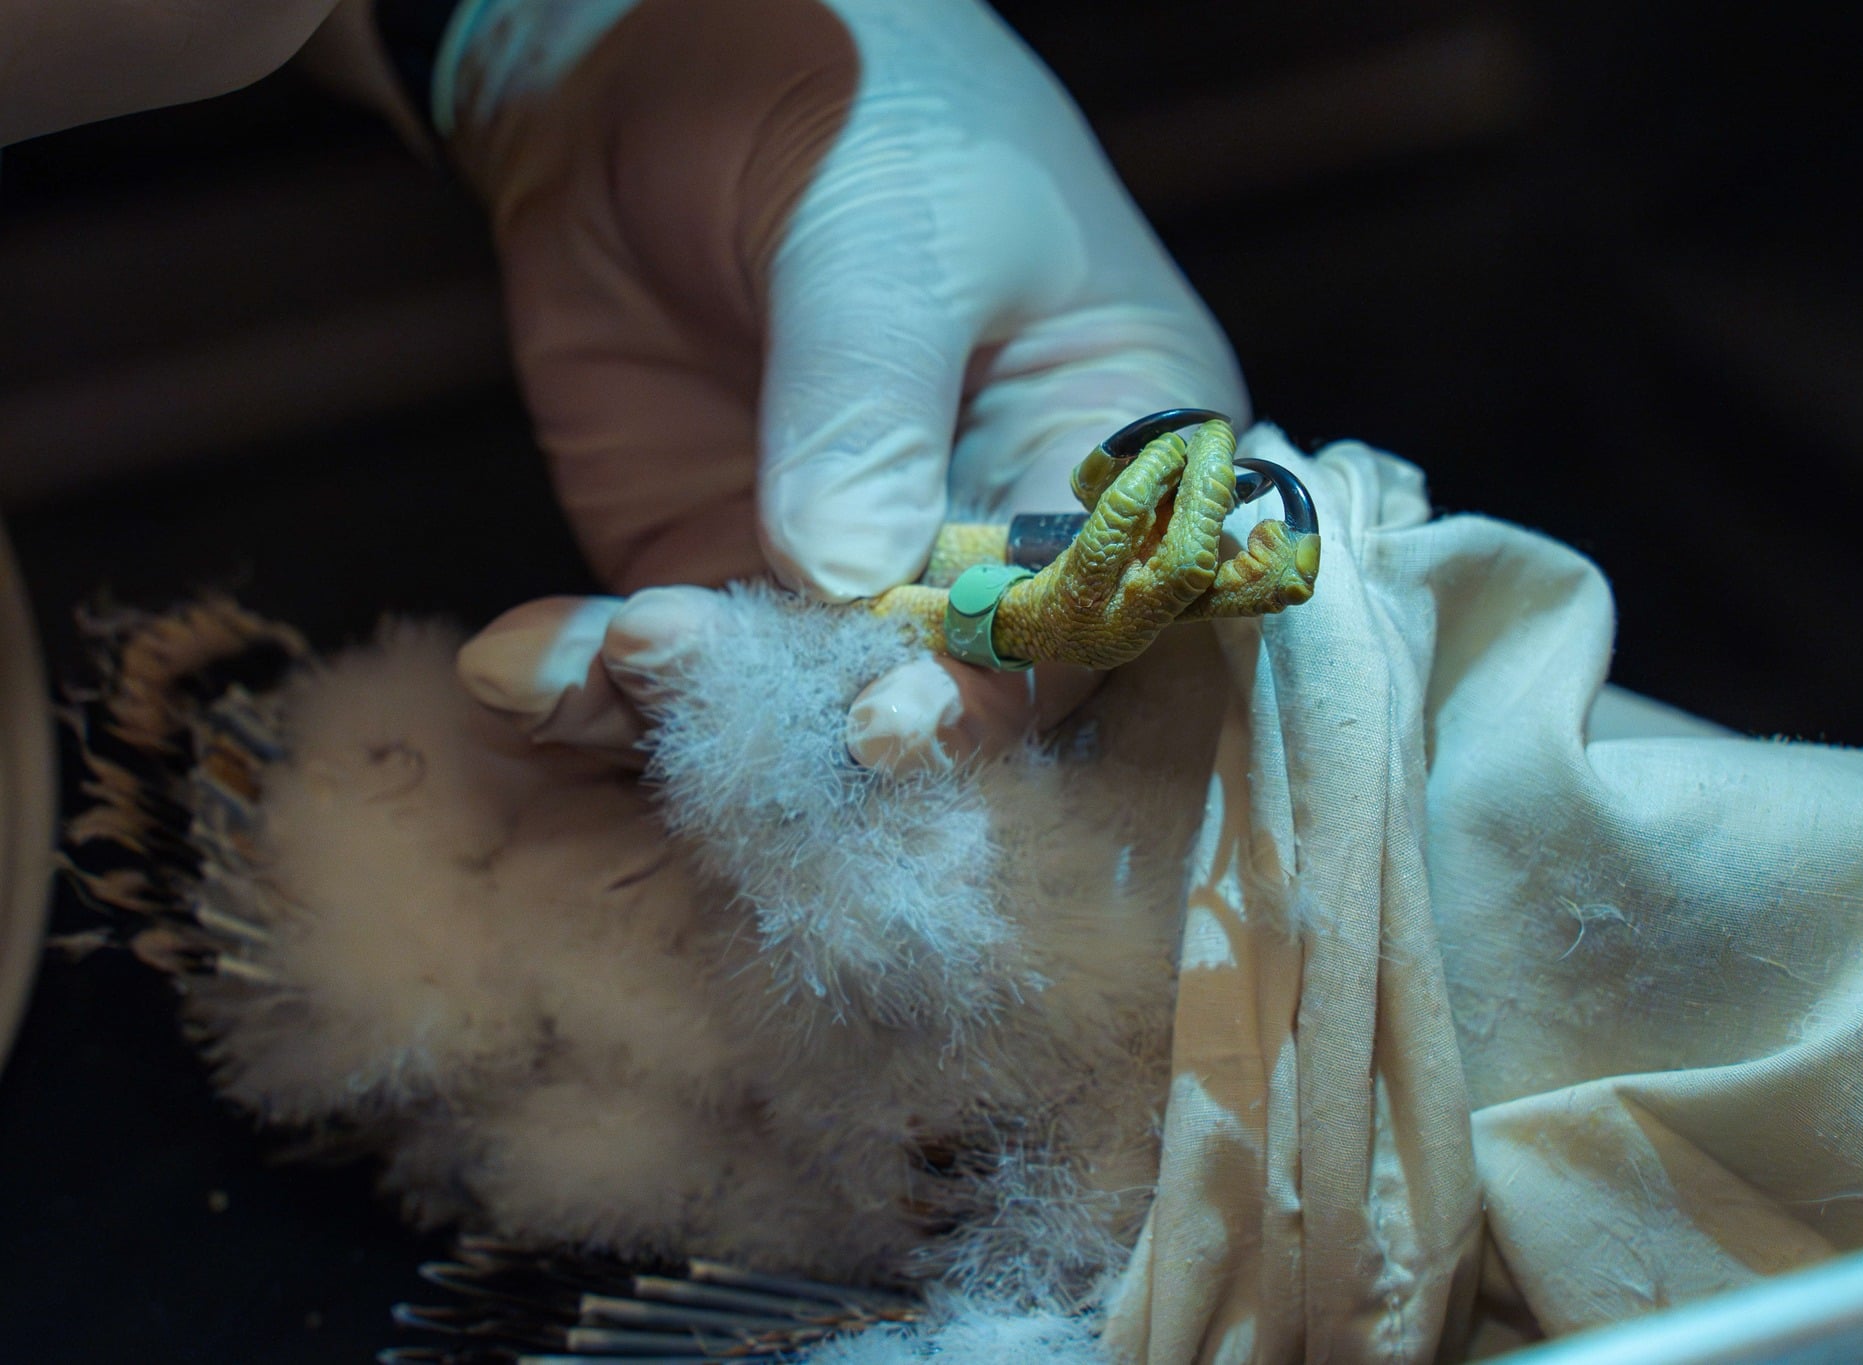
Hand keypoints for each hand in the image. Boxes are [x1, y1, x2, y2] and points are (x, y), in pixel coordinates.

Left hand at [443, 0, 1245, 766]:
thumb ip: (870, 400)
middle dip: (836, 715)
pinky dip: (594, 680)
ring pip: (795, 698)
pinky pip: (669, 661)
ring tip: (616, 648)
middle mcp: (987, 533)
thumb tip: (852, 578)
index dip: (1003, 679)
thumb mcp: (880, 231)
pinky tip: (521, 669)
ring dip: (700, 705)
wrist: (657, 63)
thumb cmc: (848, 103)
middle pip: (945, 685)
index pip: (1082, 607)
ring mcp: (847, 564)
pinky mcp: (714, 564)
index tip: (899, 717)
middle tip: (731, 699)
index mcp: (1100, 449)